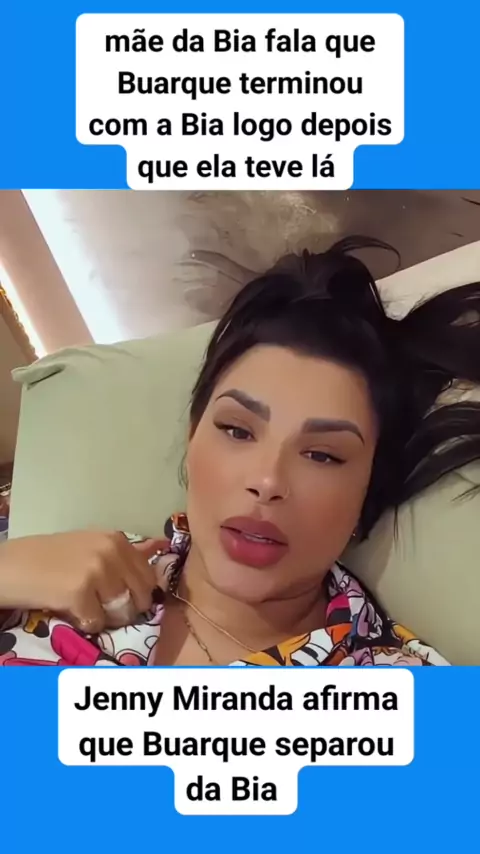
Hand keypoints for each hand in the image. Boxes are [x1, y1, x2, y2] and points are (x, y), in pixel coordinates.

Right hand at [0, 531, 165, 632]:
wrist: (12, 565)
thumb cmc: (51, 557)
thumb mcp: (92, 545)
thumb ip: (125, 552)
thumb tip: (160, 547)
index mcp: (117, 539)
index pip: (149, 576)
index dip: (140, 594)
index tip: (127, 599)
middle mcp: (111, 551)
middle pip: (141, 596)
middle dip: (128, 609)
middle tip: (103, 607)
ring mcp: (97, 571)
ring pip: (122, 611)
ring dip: (106, 617)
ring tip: (86, 606)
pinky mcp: (80, 593)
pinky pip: (97, 622)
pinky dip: (85, 622)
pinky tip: (70, 610)